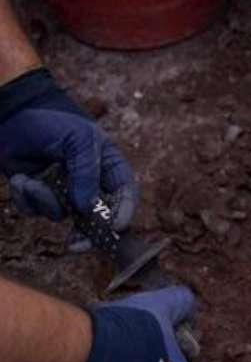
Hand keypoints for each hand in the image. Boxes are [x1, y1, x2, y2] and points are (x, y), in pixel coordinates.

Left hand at [0, 67, 138, 236]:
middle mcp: (87, 182)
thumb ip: (86, 172)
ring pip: (59, 214)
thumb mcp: (78, 139)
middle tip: (74, 245)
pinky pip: (35, 210)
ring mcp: (62, 190)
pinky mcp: (38, 195)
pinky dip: (25, 197)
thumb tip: (86, 207)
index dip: (124, 212)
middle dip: (84, 233)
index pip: (124, 193)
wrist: (13, 116)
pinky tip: (20, 179)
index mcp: (106, 165)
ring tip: (29, 180)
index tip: (116, 228)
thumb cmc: (53, 122)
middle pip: (96, 217)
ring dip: (42, 200)